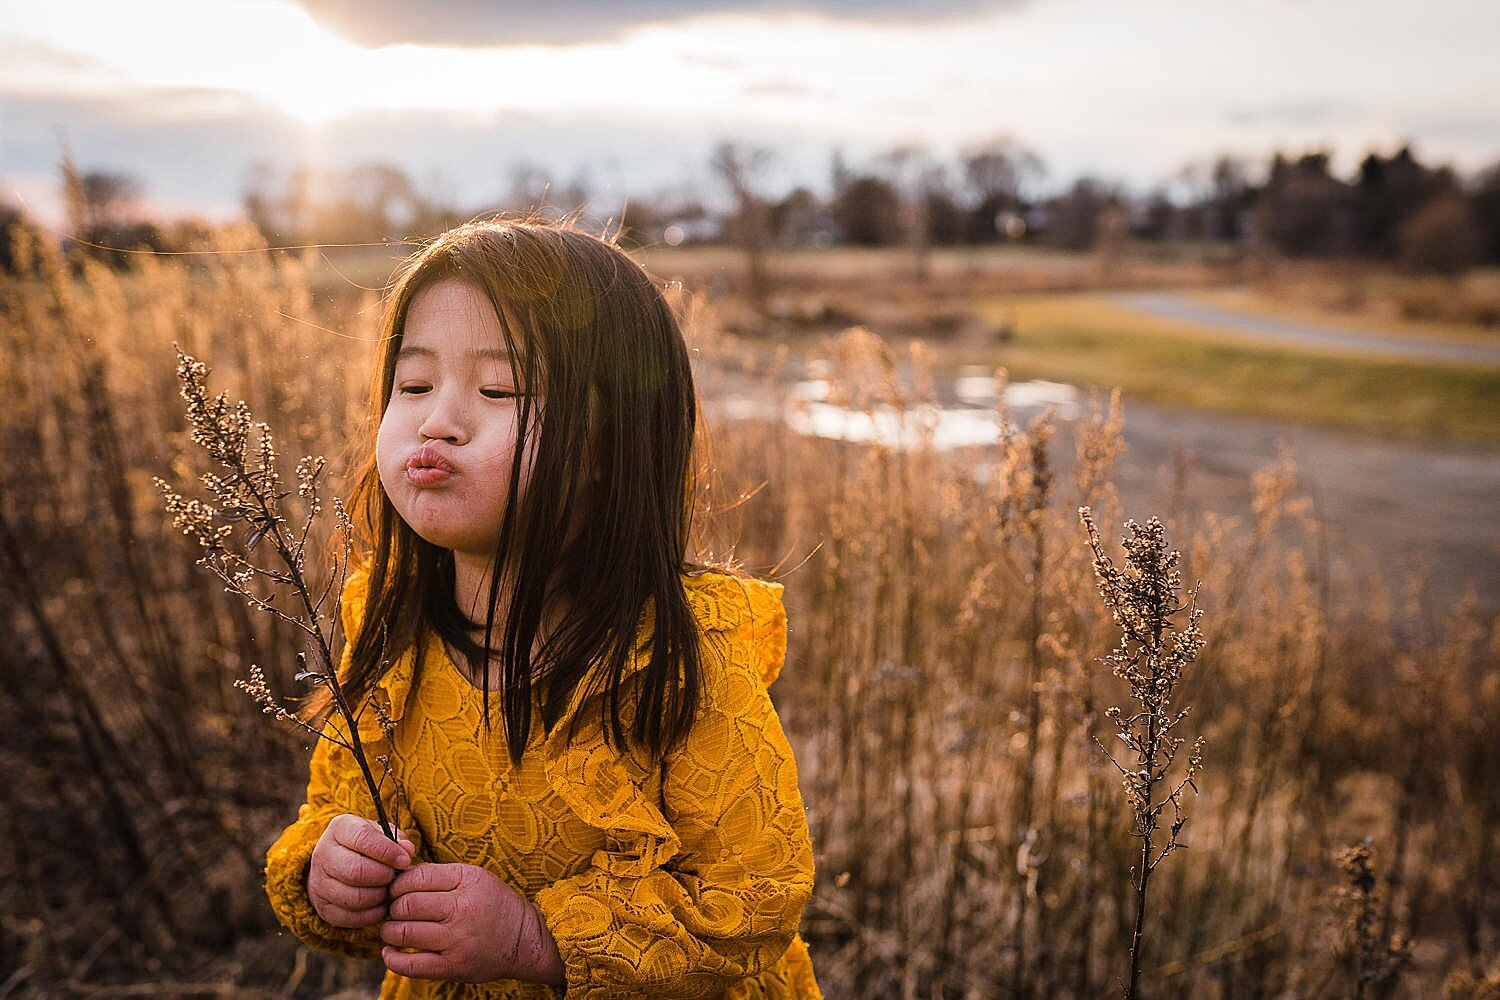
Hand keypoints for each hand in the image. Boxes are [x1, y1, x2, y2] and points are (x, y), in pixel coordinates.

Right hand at [308, 814, 415, 928]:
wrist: (336, 865)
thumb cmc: (366, 846)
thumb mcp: (380, 834)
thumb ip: (396, 840)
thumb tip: (407, 851)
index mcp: (340, 829)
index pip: (362, 838)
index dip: (387, 851)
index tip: (404, 860)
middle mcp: (323, 855)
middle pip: (355, 871)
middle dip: (383, 876)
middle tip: (393, 876)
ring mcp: (319, 884)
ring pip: (354, 898)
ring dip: (379, 897)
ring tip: (388, 890)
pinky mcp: (323, 908)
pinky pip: (351, 917)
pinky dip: (372, 914)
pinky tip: (381, 904)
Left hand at [381, 862, 560, 984]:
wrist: (524, 940)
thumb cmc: (495, 905)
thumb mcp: (474, 878)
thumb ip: (439, 875)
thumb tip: (400, 878)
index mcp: (467, 881)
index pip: (418, 877)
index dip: (398, 883)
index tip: (396, 890)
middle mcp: (462, 910)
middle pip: (407, 905)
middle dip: (391, 907)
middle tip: (393, 910)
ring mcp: (457, 941)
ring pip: (404, 933)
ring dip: (389, 931)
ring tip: (392, 929)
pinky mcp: (453, 967)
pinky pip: (412, 966)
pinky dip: (393, 959)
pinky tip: (390, 952)